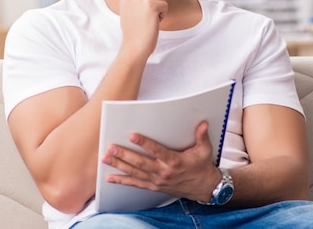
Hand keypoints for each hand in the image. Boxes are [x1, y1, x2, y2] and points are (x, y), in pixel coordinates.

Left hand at [100, 121, 220, 201]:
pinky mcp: (154, 187)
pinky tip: (111, 177)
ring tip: (106, 158)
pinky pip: (136, 184)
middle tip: (111, 147)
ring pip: (135, 173)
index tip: (133, 136)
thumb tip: (203, 124)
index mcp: (175, 161)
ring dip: (119, 165)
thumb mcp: (205, 150)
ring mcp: (157, 181)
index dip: (144, 143)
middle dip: (124, 155)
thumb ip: (202, 136)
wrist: (203, 188)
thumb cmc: (202, 167)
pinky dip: (122, 181)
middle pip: (141, 163)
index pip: (157, 151)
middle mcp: (164, 172)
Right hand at [119, 0, 167, 56]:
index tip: (148, 6)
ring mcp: (141, 0)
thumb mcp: (130, 14)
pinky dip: (163, 15)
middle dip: (155, 4)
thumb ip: (136, 2)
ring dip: (160, 10)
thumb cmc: (135, 35)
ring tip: (150, 22)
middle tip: (147, 19)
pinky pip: (165, 5)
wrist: (135, 47)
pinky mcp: (151, 5)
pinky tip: (154, 23)